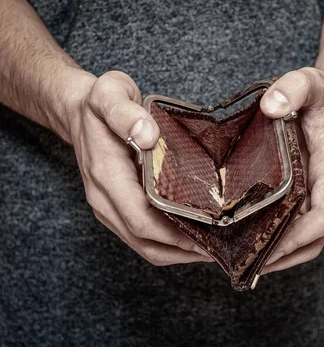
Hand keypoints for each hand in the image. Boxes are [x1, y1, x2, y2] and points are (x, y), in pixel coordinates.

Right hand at [69, 71, 212, 264]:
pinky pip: (143, 235)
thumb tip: (147, 134)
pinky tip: (194, 237)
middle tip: (221, 249)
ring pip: (144, 245)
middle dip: (183, 251)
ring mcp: (110, 207)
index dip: (175, 235)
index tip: (207, 238)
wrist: (78, 110)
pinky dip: (169, 242)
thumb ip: (125, 113)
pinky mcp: (118, 207)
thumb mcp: (109, 94)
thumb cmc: (98, 103)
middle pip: (145, 242)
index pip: (141, 219)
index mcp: (106, 176)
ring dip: (178, 252)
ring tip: (212, 249)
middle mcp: (105, 199)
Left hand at [259, 67, 323, 273]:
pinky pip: (299, 224)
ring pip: (307, 237)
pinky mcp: (311, 193)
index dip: (298, 237)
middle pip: (315, 238)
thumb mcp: (311, 82)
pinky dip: (279, 238)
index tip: (268, 249)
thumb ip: (293, 89)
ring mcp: (322, 193)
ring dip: (280, 254)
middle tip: (244, 266)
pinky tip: (251, 239)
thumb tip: (271, 106)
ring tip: (243, 262)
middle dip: (283, 256)